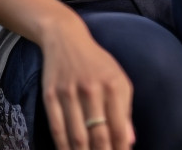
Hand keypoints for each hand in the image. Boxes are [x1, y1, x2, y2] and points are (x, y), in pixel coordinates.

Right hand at [39, 18, 133, 149]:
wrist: (66, 41)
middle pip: (97, 134)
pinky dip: (62, 146)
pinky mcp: (50, 97)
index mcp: (114, 86)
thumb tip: (130, 139)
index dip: (120, 147)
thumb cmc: (98, 64)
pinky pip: (56, 128)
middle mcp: (92, 90)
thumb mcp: (118, 80)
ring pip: (76, 136)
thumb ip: (125, 110)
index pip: (118, 126)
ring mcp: (69, 94)